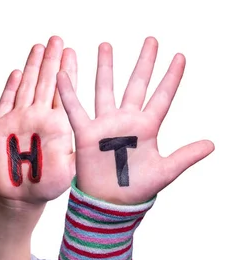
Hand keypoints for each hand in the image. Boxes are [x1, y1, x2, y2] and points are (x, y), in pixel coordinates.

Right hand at [0, 36, 76, 205]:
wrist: (22, 197)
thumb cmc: (48, 185)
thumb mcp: (70, 169)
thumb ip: (76, 151)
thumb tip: (88, 135)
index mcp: (58, 124)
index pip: (63, 92)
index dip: (67, 71)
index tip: (71, 52)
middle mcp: (38, 117)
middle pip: (45, 83)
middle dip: (51, 60)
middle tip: (56, 39)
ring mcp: (19, 120)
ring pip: (27, 88)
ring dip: (33, 67)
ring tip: (38, 47)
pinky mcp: (0, 127)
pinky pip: (5, 103)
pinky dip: (10, 88)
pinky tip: (16, 73)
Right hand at [57, 37, 214, 204]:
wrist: (109, 203)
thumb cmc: (136, 190)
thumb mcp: (165, 172)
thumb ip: (185, 156)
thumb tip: (212, 144)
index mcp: (147, 128)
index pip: (162, 96)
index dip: (171, 77)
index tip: (179, 57)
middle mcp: (127, 121)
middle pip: (137, 85)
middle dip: (144, 63)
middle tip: (151, 41)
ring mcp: (106, 125)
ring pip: (105, 89)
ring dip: (106, 67)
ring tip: (106, 45)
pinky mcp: (85, 134)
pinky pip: (75, 110)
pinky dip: (68, 93)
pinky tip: (63, 75)